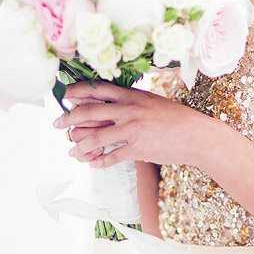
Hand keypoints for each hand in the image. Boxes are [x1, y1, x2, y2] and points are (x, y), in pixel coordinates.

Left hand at [52, 80, 209, 168]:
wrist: (196, 136)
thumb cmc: (176, 118)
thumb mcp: (152, 102)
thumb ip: (132, 102)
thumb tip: (111, 106)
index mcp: (133, 95)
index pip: (98, 90)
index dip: (78, 92)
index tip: (66, 96)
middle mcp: (129, 110)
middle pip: (89, 112)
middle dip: (69, 118)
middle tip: (57, 124)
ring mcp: (132, 130)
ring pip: (95, 138)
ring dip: (80, 146)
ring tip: (72, 151)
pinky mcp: (137, 149)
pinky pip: (110, 157)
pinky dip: (99, 162)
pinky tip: (93, 164)